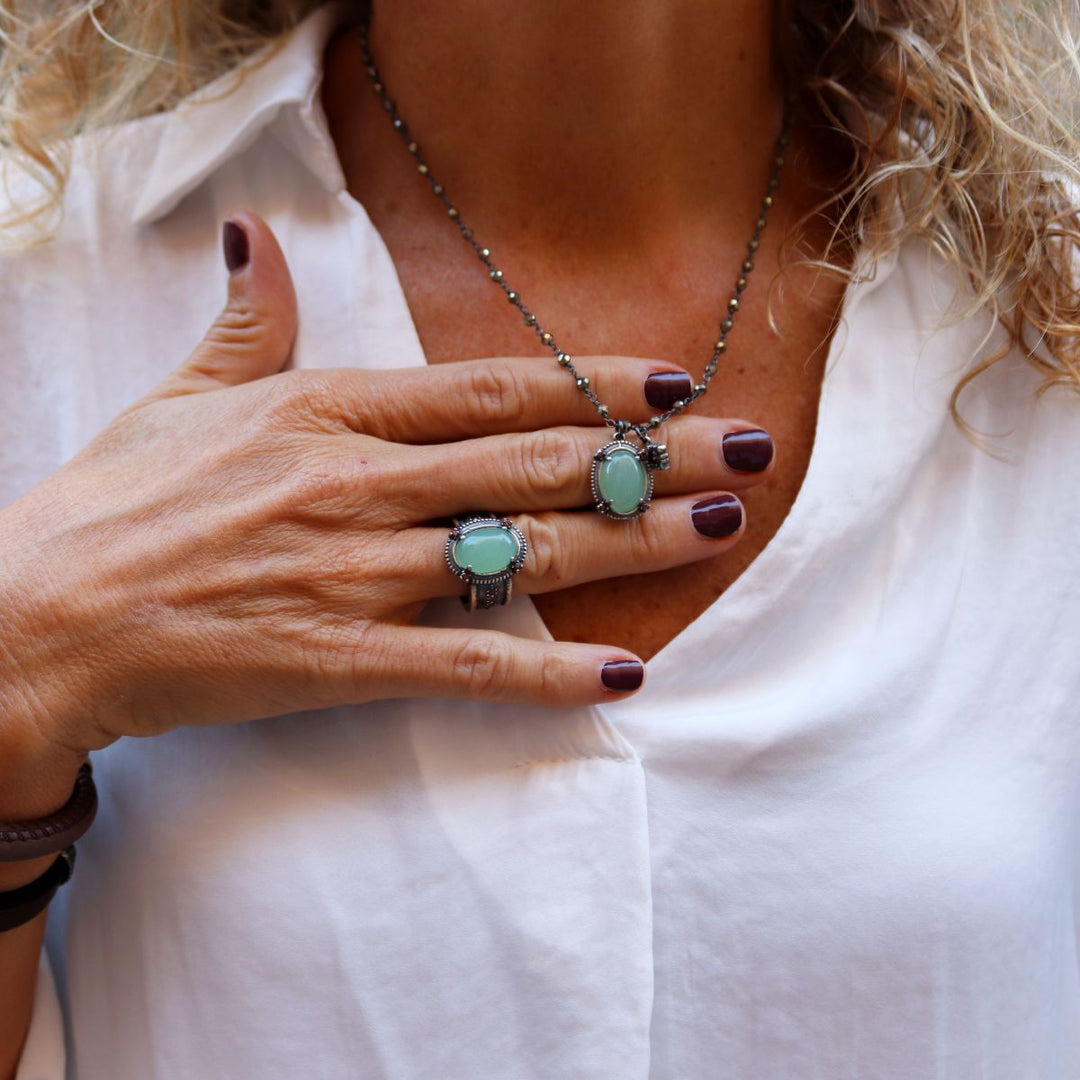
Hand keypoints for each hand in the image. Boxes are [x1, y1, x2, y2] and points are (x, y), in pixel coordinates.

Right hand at [0, 212, 772, 758]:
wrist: (42, 619)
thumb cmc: (113, 505)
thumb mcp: (183, 397)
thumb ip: (248, 323)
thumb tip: (259, 237)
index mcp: (328, 411)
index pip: (491, 388)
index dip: (592, 382)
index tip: (672, 380)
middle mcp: (358, 484)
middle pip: (537, 465)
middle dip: (652, 457)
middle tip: (747, 453)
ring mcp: (355, 572)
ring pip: (521, 556)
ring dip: (628, 546)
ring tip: (714, 532)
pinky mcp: (340, 657)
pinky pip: (466, 667)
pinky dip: (547, 673)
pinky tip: (620, 676)